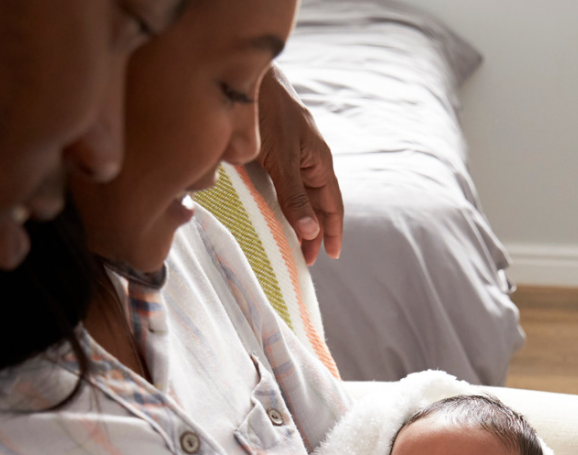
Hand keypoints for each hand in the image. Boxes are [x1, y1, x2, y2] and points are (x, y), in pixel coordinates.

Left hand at [256, 65, 343, 264]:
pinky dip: (283, 201)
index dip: (332, 232)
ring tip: (291, 241)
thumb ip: (294, 196)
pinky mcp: (273, 148)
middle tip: (304, 259)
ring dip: (298, 218)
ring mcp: (292, 152)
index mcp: (319, 162)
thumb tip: (311, 233)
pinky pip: (284, 182)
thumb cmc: (268, 111)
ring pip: (300, 193)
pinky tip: (274, 210)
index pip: (332, 205)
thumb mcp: (282, 159)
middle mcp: (309, 158)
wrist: (245, 74)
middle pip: (316, 203)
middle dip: (313, 231)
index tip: (329, 257)